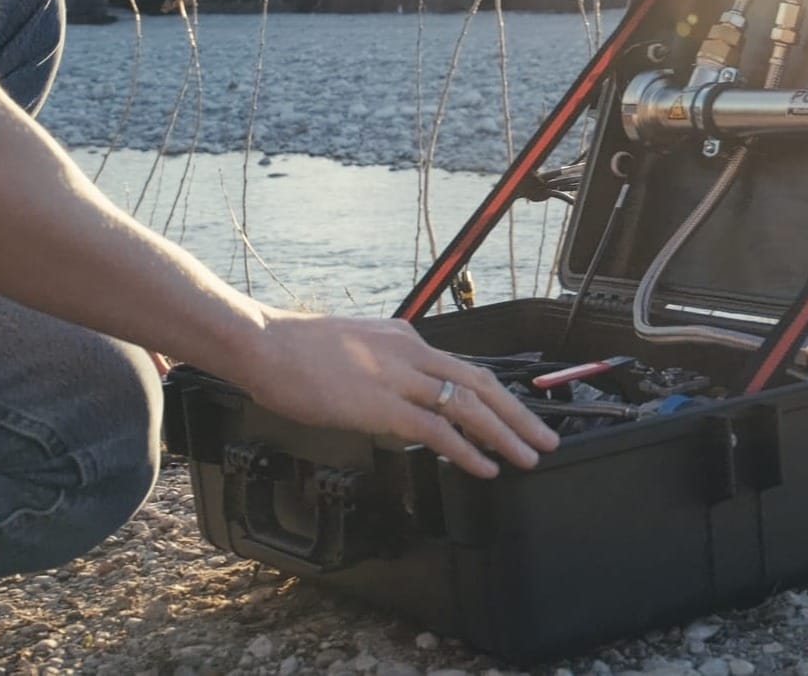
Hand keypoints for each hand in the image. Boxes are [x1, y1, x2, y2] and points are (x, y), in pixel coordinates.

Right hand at [230, 311, 559, 477]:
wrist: (262, 343)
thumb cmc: (296, 350)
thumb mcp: (355, 346)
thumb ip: (384, 364)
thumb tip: (401, 386)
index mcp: (405, 339)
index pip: (464, 368)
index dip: (498, 395)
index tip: (519, 414)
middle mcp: (411, 353)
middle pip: (480, 385)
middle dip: (518, 414)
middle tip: (545, 438)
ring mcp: (398, 377)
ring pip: (468, 406)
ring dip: (505, 434)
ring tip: (528, 456)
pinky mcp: (381, 404)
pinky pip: (437, 431)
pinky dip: (467, 451)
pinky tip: (484, 467)